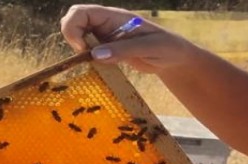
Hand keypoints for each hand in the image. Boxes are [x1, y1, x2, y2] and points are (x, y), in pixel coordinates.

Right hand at [60, 5, 199, 73]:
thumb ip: (123, 50)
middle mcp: (107, 24)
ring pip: (79, 36)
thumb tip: (94, 55)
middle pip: (74, 20)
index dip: (74, 27)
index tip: (83, 49)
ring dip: (80, 50)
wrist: (175, 58)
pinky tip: (100, 68)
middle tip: (85, 56)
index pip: (81, 11)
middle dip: (72, 37)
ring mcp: (106, 36)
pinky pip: (89, 50)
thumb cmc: (167, 47)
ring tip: (95, 63)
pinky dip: (88, 59)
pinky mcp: (108, 49)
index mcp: (115, 17)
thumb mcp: (149, 48)